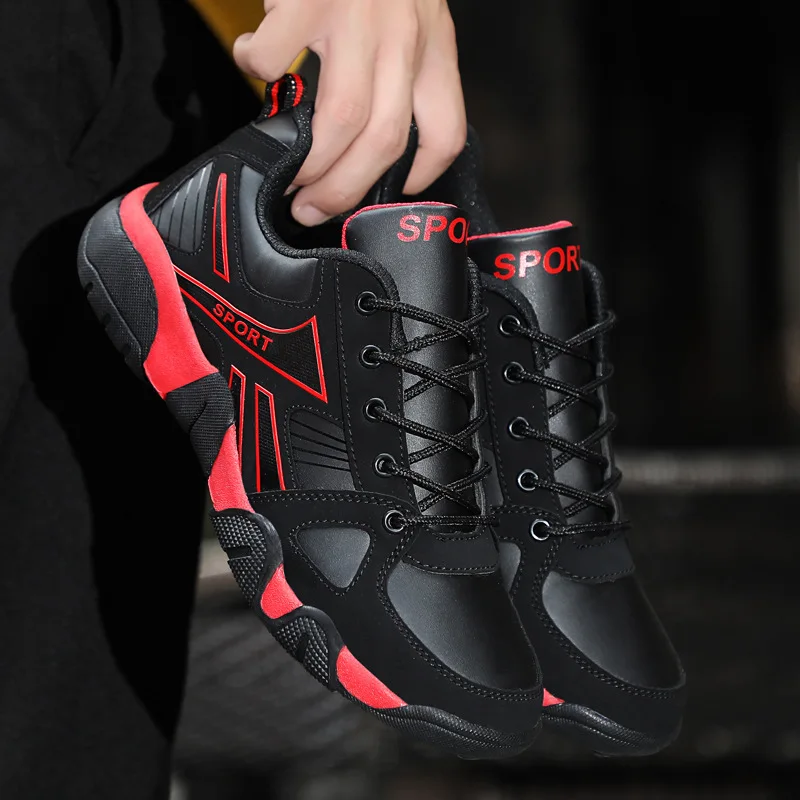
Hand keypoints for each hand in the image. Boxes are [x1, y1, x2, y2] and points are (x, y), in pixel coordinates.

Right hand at [233, 0, 466, 225]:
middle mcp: (403, 35)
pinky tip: (255, 66)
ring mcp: (357, 16)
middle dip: (345, 190)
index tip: (390, 193)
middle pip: (385, 142)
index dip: (421, 177)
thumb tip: (368, 131)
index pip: (445, 132)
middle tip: (313, 208)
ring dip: (308, 162)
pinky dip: (257, 71)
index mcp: (433, 44)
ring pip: (341, 121)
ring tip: (285, 172)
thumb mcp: (412, 10)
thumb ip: (403, 63)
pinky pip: (277, 60)